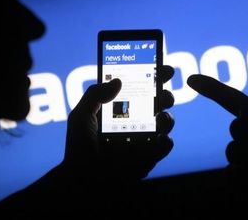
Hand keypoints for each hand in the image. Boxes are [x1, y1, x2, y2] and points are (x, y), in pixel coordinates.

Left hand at [63, 65, 174, 180]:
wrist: (82, 180)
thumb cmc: (79, 148)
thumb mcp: (81, 116)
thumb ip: (94, 95)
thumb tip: (118, 81)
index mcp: (122, 107)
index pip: (141, 87)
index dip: (154, 76)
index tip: (162, 67)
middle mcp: (137, 120)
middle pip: (159, 102)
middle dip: (166, 94)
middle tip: (162, 93)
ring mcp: (145, 137)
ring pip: (166, 122)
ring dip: (167, 117)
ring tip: (159, 117)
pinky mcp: (150, 156)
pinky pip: (165, 146)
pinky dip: (166, 141)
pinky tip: (159, 139)